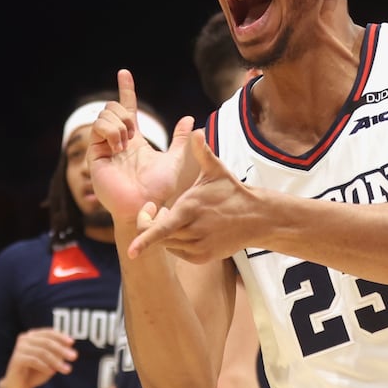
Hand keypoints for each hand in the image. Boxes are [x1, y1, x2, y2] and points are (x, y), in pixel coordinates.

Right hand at [0, 329, 76, 387]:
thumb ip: (58, 354)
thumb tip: (69, 346)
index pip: (48, 333)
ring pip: (42, 352)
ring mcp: (19, 348)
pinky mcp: (16, 359)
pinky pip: (34, 360)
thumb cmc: (36, 372)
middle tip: (74, 357)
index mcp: (33, 336)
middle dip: (62, 350)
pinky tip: (52, 372)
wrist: (18, 386)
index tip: (72, 343)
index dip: (61, 337)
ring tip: (66, 369)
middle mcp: (25, 339)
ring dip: (56, 361)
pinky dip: (45, 366)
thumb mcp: (51, 362)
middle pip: (47, 342)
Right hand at [86, 69, 195, 224]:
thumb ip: (180, 140)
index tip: (125, 73)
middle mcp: (116, 141)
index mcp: (133, 140)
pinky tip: (119, 145)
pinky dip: (112, 131)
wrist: (146, 205)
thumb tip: (189, 119)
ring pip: (104, 114)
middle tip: (134, 134)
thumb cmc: (159, 189)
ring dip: (119, 124)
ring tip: (126, 143)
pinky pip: (98, 127)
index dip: (126, 90)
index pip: (128, 108)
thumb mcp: (174, 160)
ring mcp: (104, 147)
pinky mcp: (94, 154)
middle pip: (113, 107)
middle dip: (125, 112)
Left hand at [128, 129, 258, 262]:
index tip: (130, 251)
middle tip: (160, 209)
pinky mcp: (203, 257)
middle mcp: (193, 231)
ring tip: (177, 216)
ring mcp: (199, 246)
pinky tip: (187, 228)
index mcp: (190, 209)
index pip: (161, 228)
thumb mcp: (217, 171)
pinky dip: (177, 242)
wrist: (257, 218)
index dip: (144, 240)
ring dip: (166, 232)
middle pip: (159, 236)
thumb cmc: (232, 192)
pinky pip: (179, 252)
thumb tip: (196, 130)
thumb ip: (202, 152)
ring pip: (168, 244)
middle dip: (153, 223)